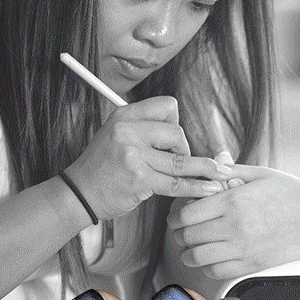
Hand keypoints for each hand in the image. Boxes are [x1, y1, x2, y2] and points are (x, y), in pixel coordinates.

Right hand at [62, 95, 230, 221]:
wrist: (79, 193)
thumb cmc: (102, 167)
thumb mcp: (116, 135)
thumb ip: (144, 130)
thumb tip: (182, 136)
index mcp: (124, 116)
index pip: (167, 106)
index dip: (176, 122)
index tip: (173, 140)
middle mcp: (128, 131)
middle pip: (177, 132)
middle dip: (184, 148)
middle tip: (179, 162)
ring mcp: (134, 155)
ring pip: (181, 160)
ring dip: (203, 169)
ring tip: (220, 174)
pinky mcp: (140, 180)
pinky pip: (176, 183)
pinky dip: (195, 188)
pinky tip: (208, 189)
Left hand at [169, 164, 299, 278]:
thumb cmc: (294, 195)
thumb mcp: (261, 174)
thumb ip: (231, 170)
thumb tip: (209, 163)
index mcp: (233, 200)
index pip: (186, 214)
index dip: (177, 216)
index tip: (180, 215)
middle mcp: (234, 226)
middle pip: (187, 236)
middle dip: (180, 233)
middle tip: (184, 229)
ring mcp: (242, 249)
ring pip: (196, 257)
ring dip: (189, 252)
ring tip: (194, 245)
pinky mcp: (251, 266)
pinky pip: (215, 271)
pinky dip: (206, 266)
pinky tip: (212, 256)